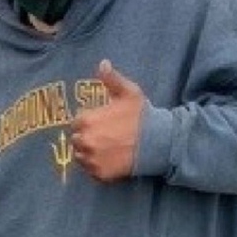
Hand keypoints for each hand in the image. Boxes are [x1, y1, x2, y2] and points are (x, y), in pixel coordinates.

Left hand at [71, 59, 144, 181]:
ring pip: (80, 156)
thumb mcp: (129, 92)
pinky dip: (96, 166)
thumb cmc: (143, 116)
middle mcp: (85, 141)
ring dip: (88, 152)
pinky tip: (109, 158)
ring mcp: (91, 159)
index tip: (100, 122)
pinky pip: (90, 170)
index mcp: (87, 121)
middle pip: (76, 139)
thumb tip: (102, 63)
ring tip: (107, 147)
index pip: (77, 122)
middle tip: (105, 135)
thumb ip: (112, 79)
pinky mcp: (99, 174)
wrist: (159, 141)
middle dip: (86, 136)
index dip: (87, 122)